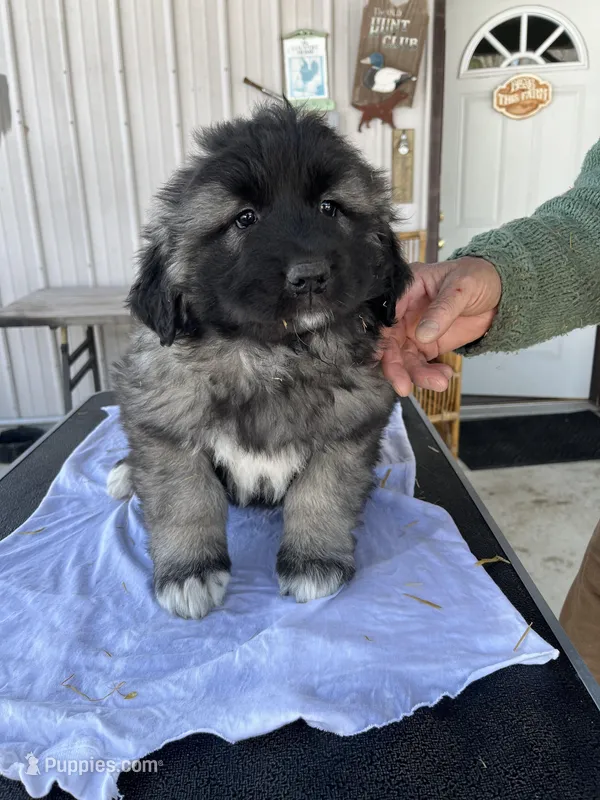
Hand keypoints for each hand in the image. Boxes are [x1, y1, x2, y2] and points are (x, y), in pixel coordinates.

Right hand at [381, 257, 501, 395]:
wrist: (500, 294)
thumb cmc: (478, 278)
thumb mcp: (462, 288)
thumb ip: (442, 310)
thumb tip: (422, 335)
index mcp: (406, 290)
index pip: (385, 316)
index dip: (381, 337)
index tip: (382, 358)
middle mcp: (403, 312)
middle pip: (390, 342)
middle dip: (394, 366)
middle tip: (403, 386)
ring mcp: (414, 331)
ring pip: (404, 359)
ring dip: (417, 375)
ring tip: (440, 382)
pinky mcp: (427, 346)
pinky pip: (420, 366)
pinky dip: (430, 375)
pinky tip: (445, 376)